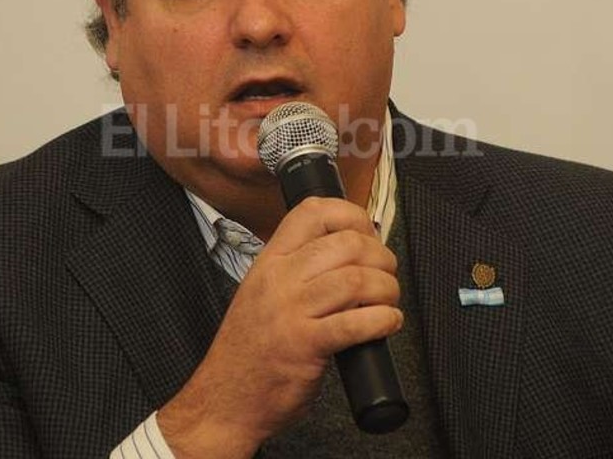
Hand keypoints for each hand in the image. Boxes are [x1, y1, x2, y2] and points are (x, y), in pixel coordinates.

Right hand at [157, 197, 402, 458]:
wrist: (224, 400)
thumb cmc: (250, 352)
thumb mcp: (262, 294)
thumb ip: (297, 272)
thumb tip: (351, 254)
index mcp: (268, 262)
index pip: (312, 212)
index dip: (351, 216)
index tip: (368, 235)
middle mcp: (278, 280)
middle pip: (345, 244)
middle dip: (380, 257)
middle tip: (386, 275)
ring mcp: (290, 312)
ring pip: (355, 279)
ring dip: (386, 289)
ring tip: (388, 301)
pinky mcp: (304, 346)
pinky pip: (355, 322)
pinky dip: (383, 320)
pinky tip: (387, 324)